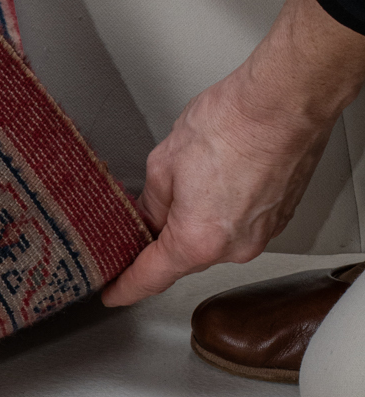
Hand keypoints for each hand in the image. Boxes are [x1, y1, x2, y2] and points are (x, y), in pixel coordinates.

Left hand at [103, 0, 364, 305]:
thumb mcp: (164, 163)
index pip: (151, 278)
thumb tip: (148, 217)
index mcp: (198, 240)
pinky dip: (223, 211)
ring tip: (194, 177)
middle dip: (163, 237)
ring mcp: (262, 235)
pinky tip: (218, 179)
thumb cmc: (232, 124)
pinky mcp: (280, 218)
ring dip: (197, 219)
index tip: (113, 293)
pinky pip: (238, 226)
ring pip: (213, 239)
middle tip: (148, 207)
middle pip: (184, 256)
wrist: (283, 103)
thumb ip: (151, 202)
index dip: (126, 288)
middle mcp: (234, 248)